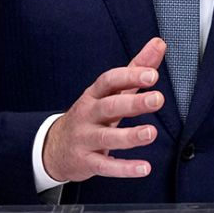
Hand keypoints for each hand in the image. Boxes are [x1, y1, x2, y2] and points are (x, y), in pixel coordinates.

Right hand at [42, 37, 166, 181]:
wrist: (55, 147)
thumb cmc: (91, 115)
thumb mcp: (110, 91)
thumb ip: (136, 68)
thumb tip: (159, 44)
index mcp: (95, 94)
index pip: (110, 80)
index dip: (130, 76)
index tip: (152, 74)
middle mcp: (88, 114)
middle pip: (110, 106)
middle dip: (134, 103)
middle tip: (158, 99)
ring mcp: (85, 138)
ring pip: (107, 137)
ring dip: (130, 136)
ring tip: (150, 133)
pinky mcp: (86, 162)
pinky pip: (105, 166)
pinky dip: (124, 169)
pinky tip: (144, 168)